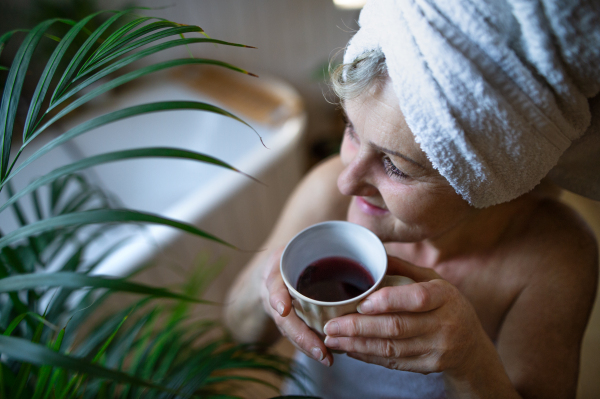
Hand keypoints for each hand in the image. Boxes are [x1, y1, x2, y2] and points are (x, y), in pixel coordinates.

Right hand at [260, 248, 332, 366]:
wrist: (283, 262)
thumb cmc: (304, 251)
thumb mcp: (311, 241)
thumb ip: (336, 244)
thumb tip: (382, 251)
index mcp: (279, 268)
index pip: (273, 283)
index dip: (277, 296)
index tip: (283, 309)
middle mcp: (276, 289)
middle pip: (283, 317)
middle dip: (301, 336)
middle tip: (322, 350)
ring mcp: (279, 306)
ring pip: (290, 330)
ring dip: (308, 345)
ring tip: (328, 358)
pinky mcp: (288, 317)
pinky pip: (297, 333)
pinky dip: (310, 344)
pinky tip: (327, 354)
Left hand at [323, 255, 486, 375]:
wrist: (472, 347)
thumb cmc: (446, 305)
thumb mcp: (433, 281)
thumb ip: (404, 268)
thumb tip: (373, 251)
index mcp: (444, 296)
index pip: (416, 298)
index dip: (388, 301)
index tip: (360, 303)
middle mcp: (444, 324)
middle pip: (397, 327)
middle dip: (359, 327)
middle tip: (331, 325)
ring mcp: (438, 349)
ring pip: (391, 349)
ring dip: (357, 344)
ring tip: (332, 339)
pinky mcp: (429, 367)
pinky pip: (394, 362)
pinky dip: (368, 356)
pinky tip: (350, 349)